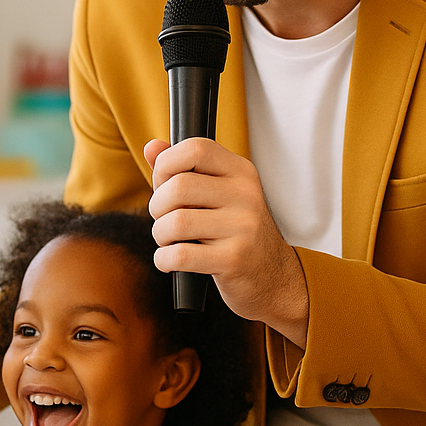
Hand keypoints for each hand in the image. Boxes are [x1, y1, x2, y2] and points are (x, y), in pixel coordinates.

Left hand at [144, 137, 309, 346]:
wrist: (273, 278)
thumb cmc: (235, 233)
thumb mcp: (217, 195)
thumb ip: (183, 169)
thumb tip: (152, 147)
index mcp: (241, 172)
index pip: (196, 148)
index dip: (166, 164)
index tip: (163, 184)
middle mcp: (246, 195)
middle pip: (178, 187)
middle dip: (157, 206)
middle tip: (164, 219)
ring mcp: (243, 227)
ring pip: (176, 222)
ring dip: (160, 235)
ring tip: (168, 241)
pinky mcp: (234, 259)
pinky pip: (180, 255)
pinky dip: (163, 259)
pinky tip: (169, 261)